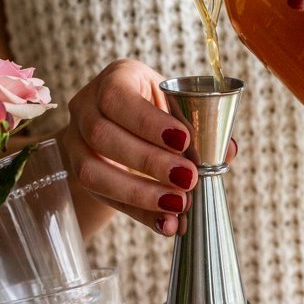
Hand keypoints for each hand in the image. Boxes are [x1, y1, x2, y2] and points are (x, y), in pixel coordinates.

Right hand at [61, 59, 236, 237]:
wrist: (121, 128)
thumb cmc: (156, 111)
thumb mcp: (175, 106)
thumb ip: (201, 126)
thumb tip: (228, 152)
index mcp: (114, 79)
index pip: (117, 97)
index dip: (148, 122)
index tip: (184, 142)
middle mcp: (85, 108)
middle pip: (103, 136)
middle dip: (148, 161)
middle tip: (188, 179)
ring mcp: (75, 143)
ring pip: (93, 172)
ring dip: (139, 193)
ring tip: (178, 204)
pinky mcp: (79, 176)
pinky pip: (105, 199)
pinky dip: (140, 214)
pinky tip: (168, 224)